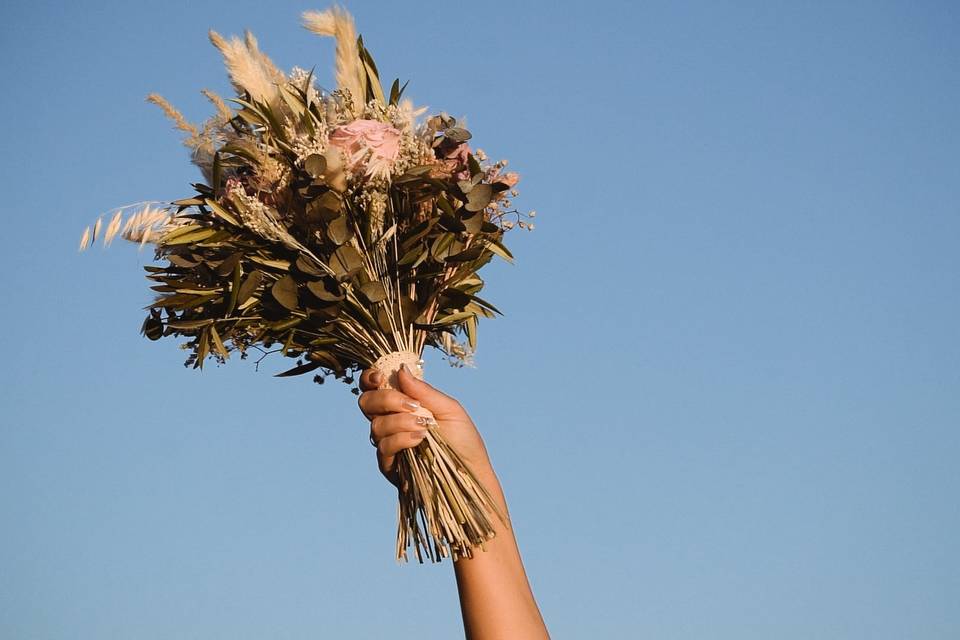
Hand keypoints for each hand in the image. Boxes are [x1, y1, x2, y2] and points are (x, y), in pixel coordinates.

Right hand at [357, 364, 492, 486]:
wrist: (470, 472)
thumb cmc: (463, 440)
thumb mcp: (449, 409)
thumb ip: (423, 391)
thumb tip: (401, 369)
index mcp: (403, 404)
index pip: (374, 386)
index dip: (370, 378)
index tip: (379, 376)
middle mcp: (391, 422)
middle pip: (366, 403)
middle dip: (385, 399)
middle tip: (411, 405)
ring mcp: (388, 443)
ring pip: (376, 425)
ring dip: (400, 421)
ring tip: (425, 426)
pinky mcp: (389, 465)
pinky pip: (383, 446)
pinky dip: (401, 439)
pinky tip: (420, 439)